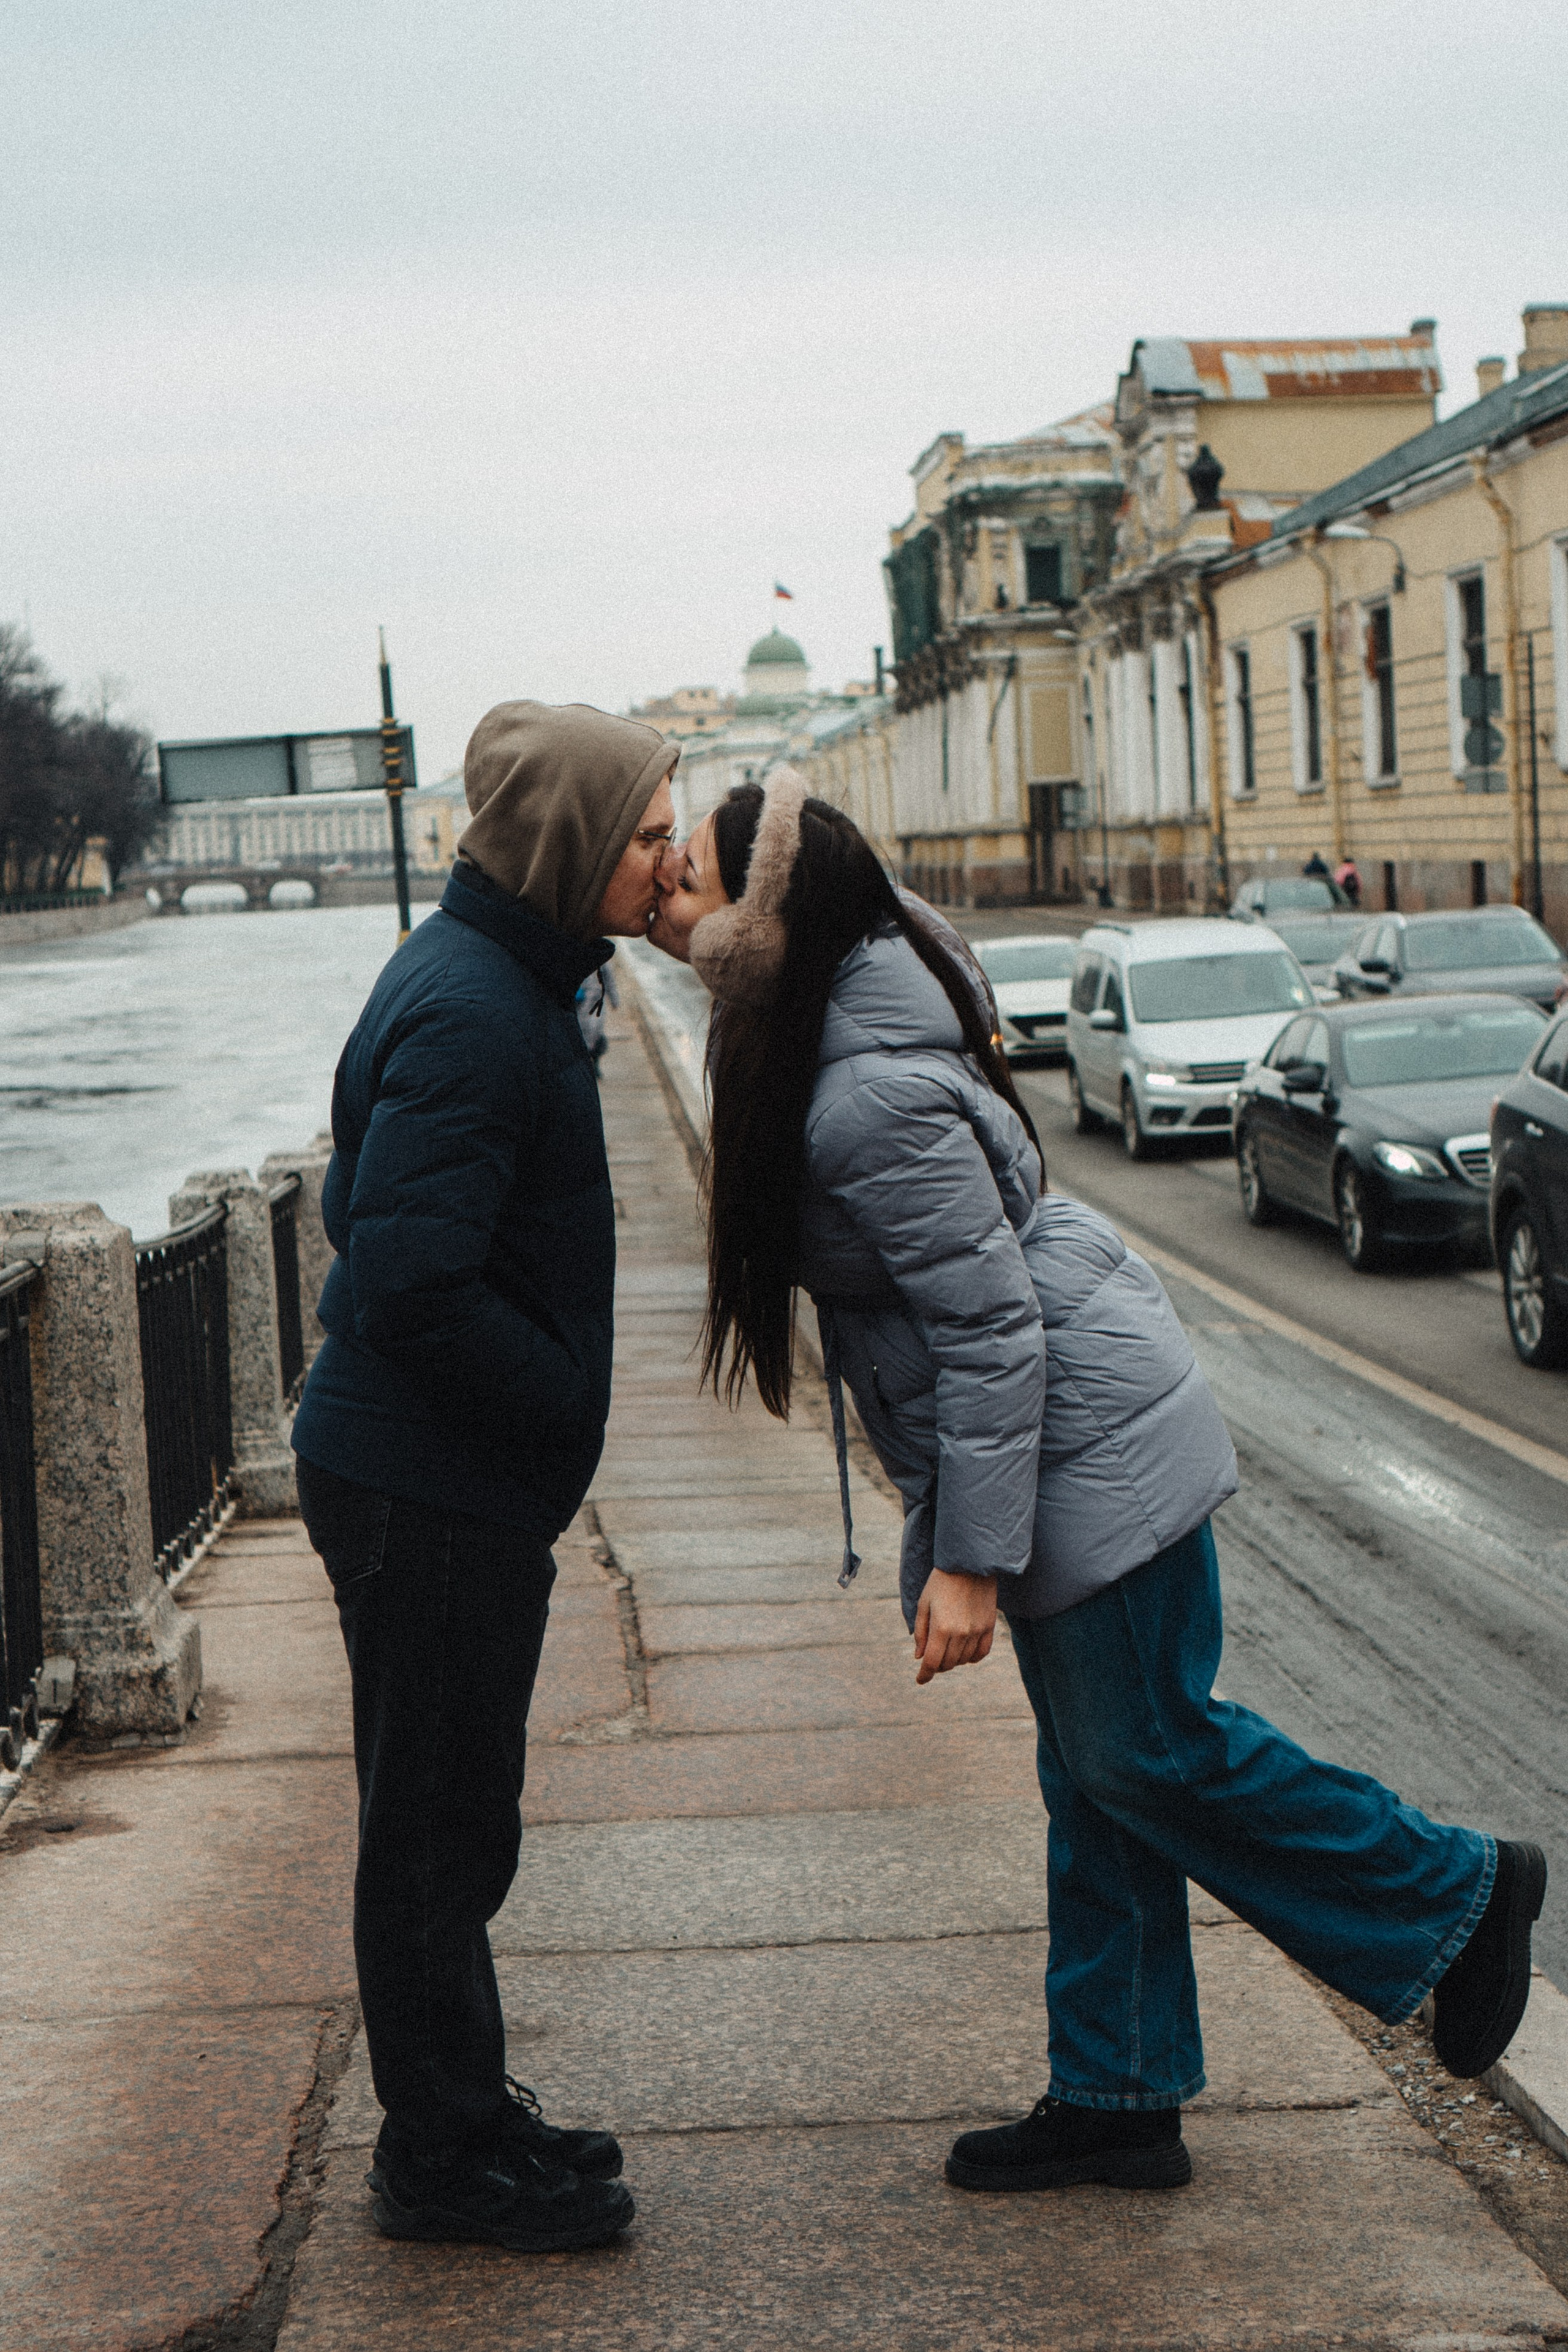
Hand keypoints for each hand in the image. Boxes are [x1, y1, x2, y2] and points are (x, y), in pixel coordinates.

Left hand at [913, 1570, 997, 1684]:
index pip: (932, 1662)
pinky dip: (971, 1657)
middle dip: (936, 1666)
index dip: (924, 1675)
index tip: (920, 1680)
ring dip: (952, 1661)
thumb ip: (921, 1632)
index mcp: (941, 1627)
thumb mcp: (924, 1604)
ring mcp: (977, 1630)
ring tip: (946, 1651)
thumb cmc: (941, 1581)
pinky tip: (964, 1653)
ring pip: (963, 1660)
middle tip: (931, 1659)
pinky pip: (981, 1653)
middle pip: (947, 1664)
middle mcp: (961, 1633)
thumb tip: (919, 1657)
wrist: (970, 1564)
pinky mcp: (989, 1626)